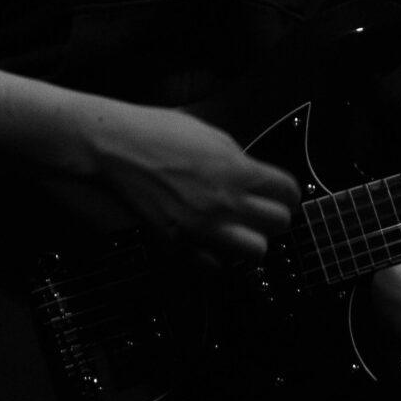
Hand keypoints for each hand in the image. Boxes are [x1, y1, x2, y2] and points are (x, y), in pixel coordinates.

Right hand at [72, 99, 299, 269]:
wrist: (112, 149)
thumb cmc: (156, 133)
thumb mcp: (210, 135)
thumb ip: (239, 160)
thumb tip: (256, 178)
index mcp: (236, 170)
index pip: (289, 192)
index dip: (287, 192)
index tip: (281, 193)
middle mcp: (224, 203)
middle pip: (280, 225)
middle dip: (274, 216)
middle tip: (262, 211)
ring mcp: (201, 228)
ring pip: (256, 252)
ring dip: (251, 240)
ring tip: (239, 229)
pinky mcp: (178, 245)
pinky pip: (216, 267)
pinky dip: (218, 257)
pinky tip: (211, 240)